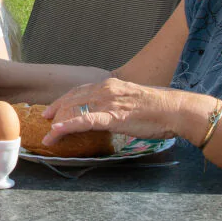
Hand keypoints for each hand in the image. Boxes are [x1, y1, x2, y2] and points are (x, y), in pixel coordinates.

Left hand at [40, 78, 185, 146]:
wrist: (176, 110)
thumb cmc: (159, 108)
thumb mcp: (132, 100)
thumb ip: (118, 103)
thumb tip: (111, 112)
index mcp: (110, 85)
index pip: (80, 91)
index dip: (64, 100)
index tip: (55, 109)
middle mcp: (105, 90)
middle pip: (72, 99)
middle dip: (56, 110)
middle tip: (45, 120)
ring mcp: (108, 102)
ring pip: (75, 109)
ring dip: (58, 123)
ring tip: (48, 135)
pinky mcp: (112, 117)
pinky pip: (84, 121)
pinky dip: (68, 126)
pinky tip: (56, 131)